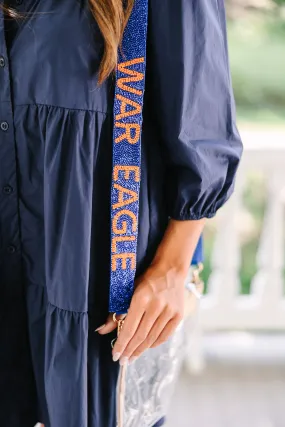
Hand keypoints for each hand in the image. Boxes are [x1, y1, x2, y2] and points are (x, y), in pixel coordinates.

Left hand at [97, 218, 204, 364]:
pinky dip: (154, 343)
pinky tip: (146, 347)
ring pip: (152, 338)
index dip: (121, 344)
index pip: (129, 328)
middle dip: (129, 350)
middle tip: (122, 361)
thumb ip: (115, 312)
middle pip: (140, 336)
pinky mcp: (178, 315)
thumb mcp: (128, 291)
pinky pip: (164, 336)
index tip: (115, 355)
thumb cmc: (146, 280)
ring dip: (140, 350)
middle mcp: (156, 306)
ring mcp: (169, 312)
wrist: (170, 270)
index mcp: (141, 299)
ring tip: (131, 357)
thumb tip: (101, 330)